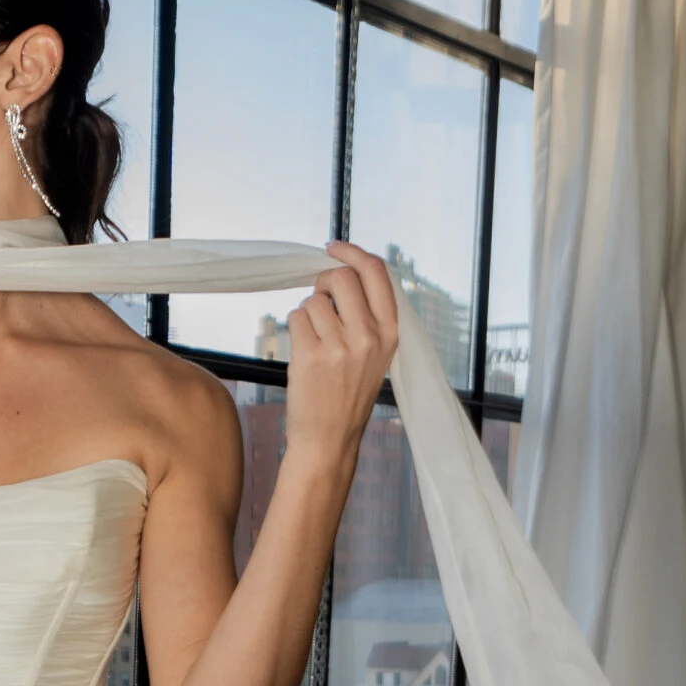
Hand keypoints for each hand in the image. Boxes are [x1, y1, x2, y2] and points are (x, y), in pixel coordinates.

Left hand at [284, 240, 399, 456]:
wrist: (330, 438)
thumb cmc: (348, 394)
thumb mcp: (375, 353)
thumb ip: (367, 314)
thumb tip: (342, 271)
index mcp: (390, 332)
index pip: (377, 272)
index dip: (353, 252)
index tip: (334, 247)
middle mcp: (369, 335)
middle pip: (340, 277)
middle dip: (323, 282)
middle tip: (320, 301)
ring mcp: (340, 345)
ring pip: (313, 300)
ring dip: (307, 314)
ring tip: (315, 343)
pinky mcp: (311, 355)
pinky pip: (295, 318)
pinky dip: (294, 330)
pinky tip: (304, 353)